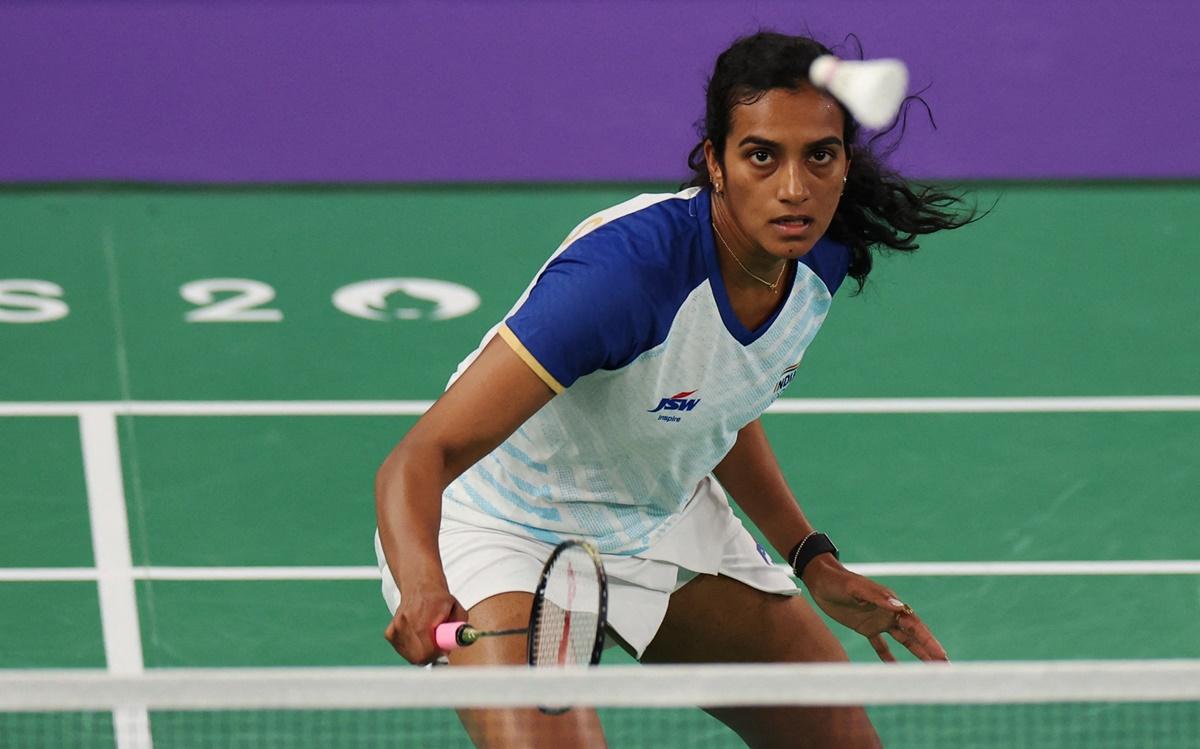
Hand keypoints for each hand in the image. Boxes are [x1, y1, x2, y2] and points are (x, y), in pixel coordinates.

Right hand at [383, 579, 467, 664]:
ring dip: (421, 653)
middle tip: (438, 648)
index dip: (438, 655)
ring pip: (410, 656)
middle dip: (431, 657)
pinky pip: (403, 650)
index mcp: (423, 619)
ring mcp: (396, 628)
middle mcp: (406, 624)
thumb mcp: (456, 608)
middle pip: (418, 657)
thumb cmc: (438, 598)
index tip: (443, 651)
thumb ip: (460, 627)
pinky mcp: (390, 633)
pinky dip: (411, 649)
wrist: (419, 585)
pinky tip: (417, 637)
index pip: (428, 651)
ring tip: (428, 638)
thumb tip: (459, 644)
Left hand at [802, 556, 947, 662]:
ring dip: (916, 652)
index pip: (915, 625)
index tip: (941, 655)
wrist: (820, 579)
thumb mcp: (856, 588)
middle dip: (929, 649)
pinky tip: (894, 668)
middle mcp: (888, 612)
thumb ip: (877, 597)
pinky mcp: (864, 626)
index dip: (928, 640)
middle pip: (914, 634)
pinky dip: (887, 656)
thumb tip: (900, 606)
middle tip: (945, 665)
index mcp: (890, 603)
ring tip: (929, 669)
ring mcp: (878, 620)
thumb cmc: (839, 581)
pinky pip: (880, 644)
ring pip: (902, 640)